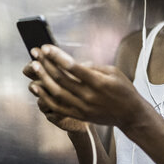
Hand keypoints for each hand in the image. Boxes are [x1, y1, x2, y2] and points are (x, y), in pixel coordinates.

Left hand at [30, 45, 151, 130]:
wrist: (130, 115)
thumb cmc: (123, 90)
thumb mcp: (113, 72)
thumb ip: (92, 66)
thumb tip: (74, 62)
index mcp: (98, 82)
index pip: (72, 67)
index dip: (57, 56)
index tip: (46, 47)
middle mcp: (88, 95)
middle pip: (61, 78)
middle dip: (46, 64)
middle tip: (35, 53)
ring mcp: (82, 107)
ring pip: (56, 92)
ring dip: (42, 78)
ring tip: (33, 66)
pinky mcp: (78, 115)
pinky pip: (57, 107)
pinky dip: (44, 97)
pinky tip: (36, 87)